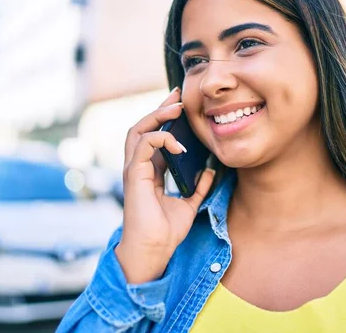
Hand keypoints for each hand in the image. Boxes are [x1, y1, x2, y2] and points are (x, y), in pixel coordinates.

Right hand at [115, 87, 214, 283]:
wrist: (154, 250)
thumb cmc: (165, 231)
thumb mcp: (189, 204)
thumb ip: (198, 187)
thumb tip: (212, 172)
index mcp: (150, 171)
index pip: (155, 137)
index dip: (166, 119)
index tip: (182, 104)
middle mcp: (139, 167)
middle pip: (143, 127)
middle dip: (160, 108)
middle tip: (178, 94)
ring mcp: (134, 169)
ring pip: (138, 130)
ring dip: (157, 115)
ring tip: (176, 107)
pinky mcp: (134, 175)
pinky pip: (143, 146)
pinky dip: (161, 139)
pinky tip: (179, 144)